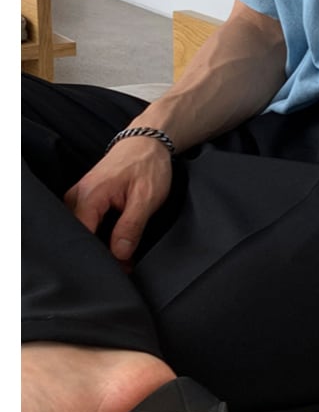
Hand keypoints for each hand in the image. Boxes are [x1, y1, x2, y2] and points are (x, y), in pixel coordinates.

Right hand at [64, 137, 172, 264]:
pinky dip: (100, 235)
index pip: (83, 236)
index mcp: (90, 195)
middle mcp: (77, 195)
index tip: (118, 269)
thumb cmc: (148, 165)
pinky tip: (116, 244)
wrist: (147, 142)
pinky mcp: (84, 198)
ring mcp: (78, 196)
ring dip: (100, 245)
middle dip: (100, 254)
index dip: (100, 256)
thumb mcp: (146, 198)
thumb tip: (119, 254)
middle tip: (124, 267)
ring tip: (123, 257)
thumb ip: (131, 227)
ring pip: (82, 231)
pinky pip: (85, 222)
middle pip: (79, 236)